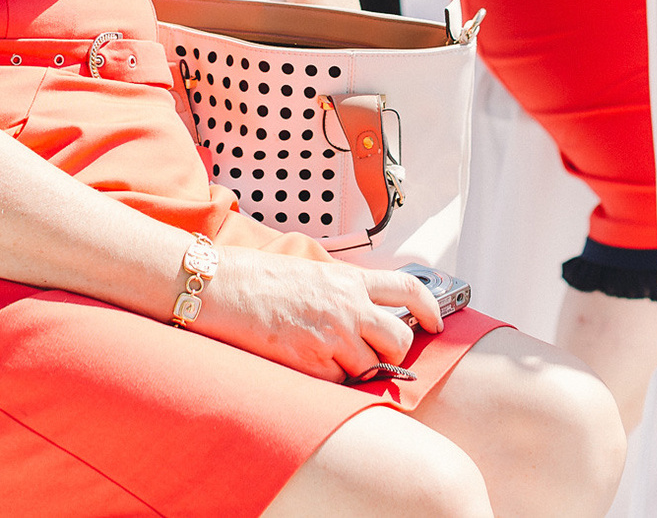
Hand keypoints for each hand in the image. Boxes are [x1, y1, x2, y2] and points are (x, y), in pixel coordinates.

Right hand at [183, 248, 440, 381]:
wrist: (221, 288)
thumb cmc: (258, 279)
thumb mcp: (312, 273)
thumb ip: (343, 291)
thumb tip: (366, 317)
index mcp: (349, 280)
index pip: (408, 291)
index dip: (429, 309)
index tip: (435, 323)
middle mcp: (347, 307)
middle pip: (398, 340)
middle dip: (391, 353)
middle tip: (372, 354)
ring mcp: (332, 337)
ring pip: (369, 367)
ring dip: (356, 368)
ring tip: (326, 355)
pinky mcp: (313, 364)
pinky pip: (337, 383)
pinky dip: (328, 380)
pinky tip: (304, 362)